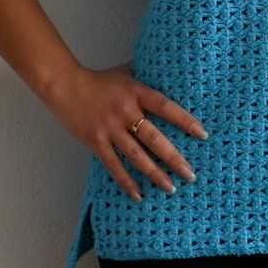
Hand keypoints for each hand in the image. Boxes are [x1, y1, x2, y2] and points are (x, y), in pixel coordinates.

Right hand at [43, 61, 208, 201]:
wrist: (65, 85)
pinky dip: (126, 181)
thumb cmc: (99, 79)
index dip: (185, 120)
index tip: (202, 134)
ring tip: (170, 187)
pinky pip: (114, 165)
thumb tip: (169, 75)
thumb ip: (146, 78)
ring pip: (136, 156)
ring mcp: (110, 128)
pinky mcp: (96, 141)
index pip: (166, 107)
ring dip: (155, 173)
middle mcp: (125, 111)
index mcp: (136, 92)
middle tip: (190, 174)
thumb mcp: (126, 73)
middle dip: (174, 158)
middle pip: (154, 138)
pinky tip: (139, 194)